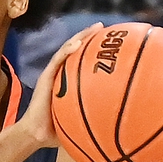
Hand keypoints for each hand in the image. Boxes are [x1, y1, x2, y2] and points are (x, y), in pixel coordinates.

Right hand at [18, 22, 103, 147]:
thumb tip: (125, 124)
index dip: (96, 50)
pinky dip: (67, 50)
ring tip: (95, 28)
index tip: (112, 42)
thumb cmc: (59, 130)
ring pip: (67, 49)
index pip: (83, 61)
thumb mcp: (83, 121)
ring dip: (81, 37)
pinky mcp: (46, 76)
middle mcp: (62, 74)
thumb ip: (98, 116)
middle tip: (104, 27)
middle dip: (90, 37)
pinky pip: (57, 60)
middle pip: (77, 50)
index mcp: (70, 81)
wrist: (37, 134)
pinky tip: (77, 44)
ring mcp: (53, 74)